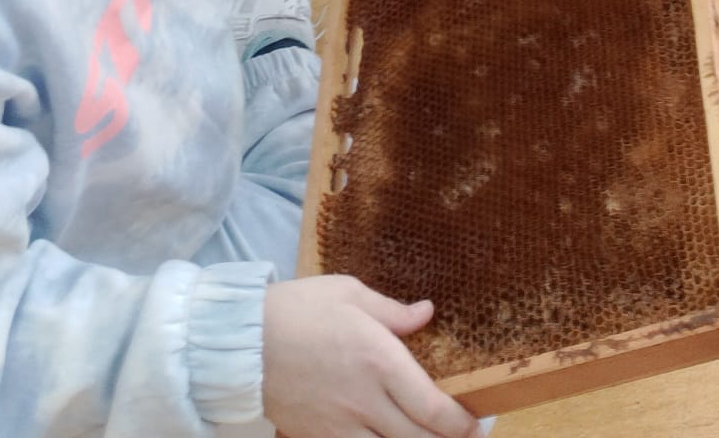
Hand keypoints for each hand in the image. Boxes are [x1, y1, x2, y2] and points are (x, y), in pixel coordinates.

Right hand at [263, 279, 479, 437]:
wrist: (243, 343)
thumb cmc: (298, 309)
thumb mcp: (349, 293)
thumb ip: (392, 310)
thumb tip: (427, 313)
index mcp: (379, 360)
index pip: (433, 408)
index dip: (462, 425)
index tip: (476, 424)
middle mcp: (366, 401)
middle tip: (462, 437)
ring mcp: (342, 427)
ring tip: (425, 437)